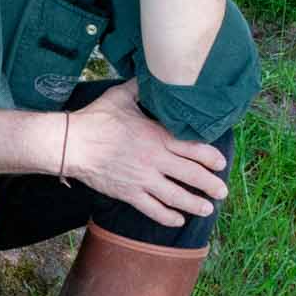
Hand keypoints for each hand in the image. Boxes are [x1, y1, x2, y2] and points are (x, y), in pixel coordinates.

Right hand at [62, 81, 227, 227]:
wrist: (73, 144)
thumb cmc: (95, 119)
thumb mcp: (121, 97)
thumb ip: (140, 88)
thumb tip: (149, 75)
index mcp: (157, 136)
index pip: (194, 149)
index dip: (211, 158)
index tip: (221, 164)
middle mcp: (155, 160)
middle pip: (191, 175)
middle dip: (211, 185)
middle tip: (222, 191)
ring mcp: (143, 179)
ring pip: (176, 196)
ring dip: (194, 204)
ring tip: (207, 209)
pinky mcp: (129, 193)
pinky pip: (153, 209)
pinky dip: (167, 217)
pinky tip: (177, 220)